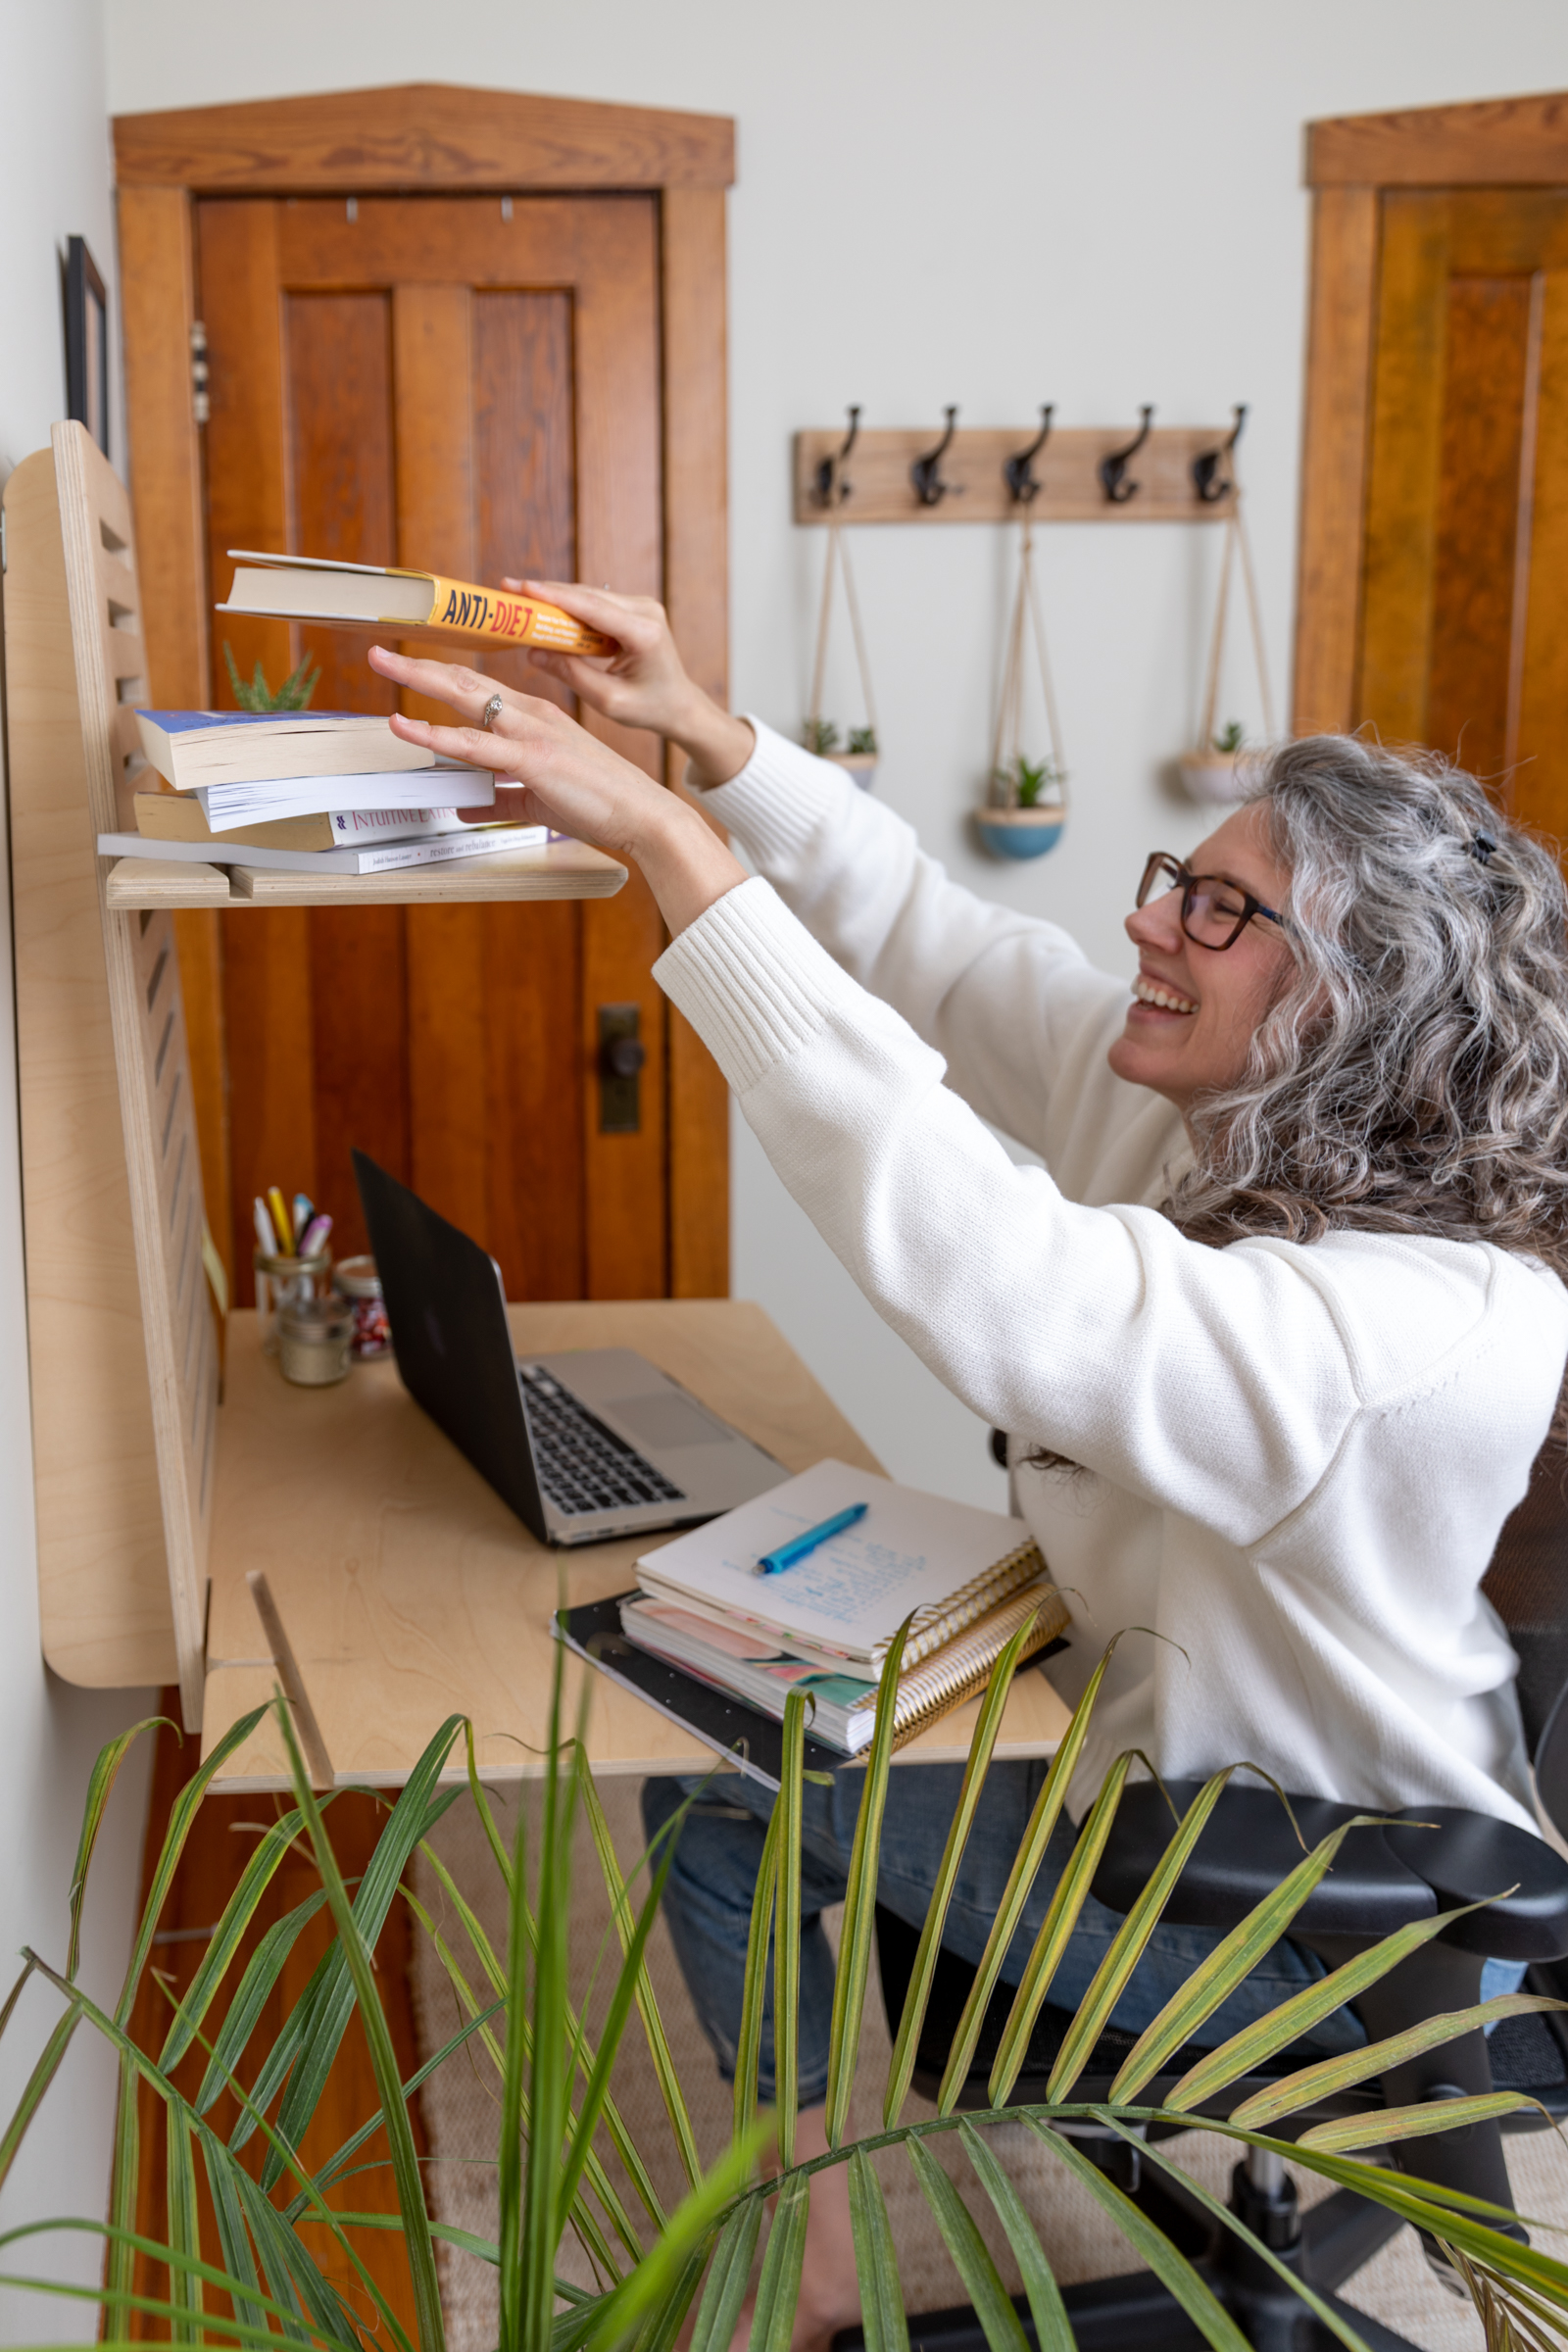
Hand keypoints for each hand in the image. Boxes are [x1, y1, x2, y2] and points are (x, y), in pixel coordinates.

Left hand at [368, 644, 745, 935]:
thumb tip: (464, 806)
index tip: (406, 664)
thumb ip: (497, 799)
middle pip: (463, 681)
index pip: (475, 688)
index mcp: (532, 718)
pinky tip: (407, 727)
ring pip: (466, 698)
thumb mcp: (536, 800)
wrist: (643, 816)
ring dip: (419, 679)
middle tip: (378, 653)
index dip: (437, 675)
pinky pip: (476, 745)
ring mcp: (532, 733)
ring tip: (382, 664)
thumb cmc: (598, 804)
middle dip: (416, 665)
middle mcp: (530, 715)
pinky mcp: (534, 759)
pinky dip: (437, 735)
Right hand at [503, 578, 753, 786]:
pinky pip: (595, 604)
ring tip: (519, 598)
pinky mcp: (634, 609)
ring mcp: (642, 606)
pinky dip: (570, 608)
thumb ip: (571, 673)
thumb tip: (532, 652)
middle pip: (587, 596)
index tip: (522, 587)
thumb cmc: (650, 708)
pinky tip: (543, 609)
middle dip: (546, 593)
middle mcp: (646, 611)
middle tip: (508, 588)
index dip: (554, 596)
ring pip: (589, 596)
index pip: (592, 608)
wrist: (681, 705)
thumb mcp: (608, 700)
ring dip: (555, 599)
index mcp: (644, 633)